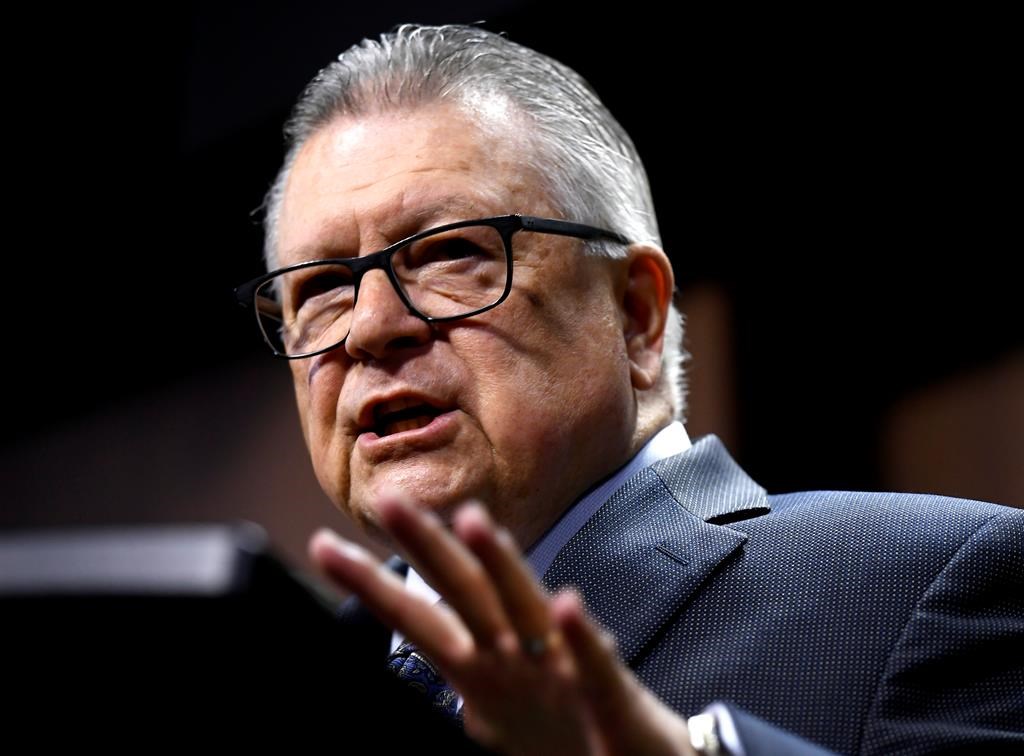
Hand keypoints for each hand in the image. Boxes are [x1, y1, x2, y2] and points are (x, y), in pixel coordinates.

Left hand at [309, 496, 694, 754]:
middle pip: (465, 591)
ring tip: (471, 522)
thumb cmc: (571, 732)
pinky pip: (593, 663)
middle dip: (426, 546)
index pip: (421, 613)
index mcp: (487, 662)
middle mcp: (519, 653)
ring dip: (501, 565)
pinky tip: (565, 604)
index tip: (326, 548)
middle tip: (388, 499)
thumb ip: (465, 685)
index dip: (374, 583)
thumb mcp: (497, 716)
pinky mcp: (609, 696)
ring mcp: (562, 670)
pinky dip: (578, 634)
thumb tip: (435, 676)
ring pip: (527, 609)